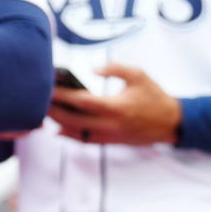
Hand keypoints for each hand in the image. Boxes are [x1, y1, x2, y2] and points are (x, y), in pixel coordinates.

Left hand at [48, 64, 182, 145]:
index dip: (62, 95)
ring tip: (46, 112)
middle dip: (54, 111)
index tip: (48, 87)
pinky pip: (86, 141)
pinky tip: (58, 130)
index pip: (81, 102)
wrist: (171, 123)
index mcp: (115, 107)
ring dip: (59, 123)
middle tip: (39, 101)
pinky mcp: (111, 142)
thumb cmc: (155, 96)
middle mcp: (110, 125)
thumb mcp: (138, 75)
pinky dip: (70, 136)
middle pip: (73, 120)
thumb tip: (93, 69)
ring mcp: (110, 136)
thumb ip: (114, 68)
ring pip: (77, 133)